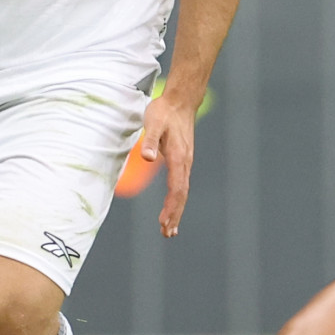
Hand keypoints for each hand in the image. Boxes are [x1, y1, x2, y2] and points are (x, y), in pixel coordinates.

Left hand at [135, 91, 197, 236]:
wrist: (180, 100)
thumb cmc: (165, 111)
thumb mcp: (154, 122)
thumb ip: (150, 140)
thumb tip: (148, 158)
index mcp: (179, 157)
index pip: (177, 188)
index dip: (171, 206)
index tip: (164, 222)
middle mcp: (185, 162)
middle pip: (182, 194)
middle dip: (175, 215)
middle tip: (167, 233)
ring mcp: (186, 161)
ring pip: (183, 191)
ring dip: (177, 210)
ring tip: (170, 229)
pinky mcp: (183, 159)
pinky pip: (181, 184)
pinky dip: (177, 199)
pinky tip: (172, 206)